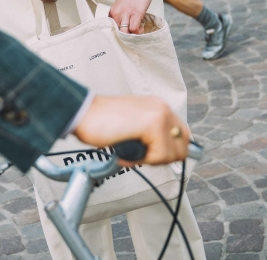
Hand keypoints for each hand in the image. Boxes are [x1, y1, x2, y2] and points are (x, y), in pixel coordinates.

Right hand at [73, 96, 189, 164]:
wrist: (82, 113)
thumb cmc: (100, 121)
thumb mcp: (132, 124)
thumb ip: (150, 133)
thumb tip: (163, 152)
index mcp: (158, 106)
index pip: (182, 135)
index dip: (169, 151)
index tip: (151, 154)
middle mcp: (162, 108)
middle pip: (183, 146)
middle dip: (163, 157)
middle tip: (140, 154)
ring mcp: (160, 115)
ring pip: (172, 153)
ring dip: (150, 158)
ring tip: (129, 150)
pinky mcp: (153, 124)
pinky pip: (159, 155)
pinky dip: (140, 159)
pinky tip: (125, 150)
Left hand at [109, 0, 154, 33]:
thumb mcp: (122, 5)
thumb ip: (121, 16)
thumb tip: (126, 29)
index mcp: (113, 12)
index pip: (111, 30)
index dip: (119, 34)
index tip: (125, 34)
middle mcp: (117, 14)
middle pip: (117, 33)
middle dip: (126, 37)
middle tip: (133, 33)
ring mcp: (126, 13)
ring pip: (124, 33)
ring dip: (132, 35)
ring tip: (138, 30)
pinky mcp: (136, 13)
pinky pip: (134, 29)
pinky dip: (138, 31)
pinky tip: (141, 26)